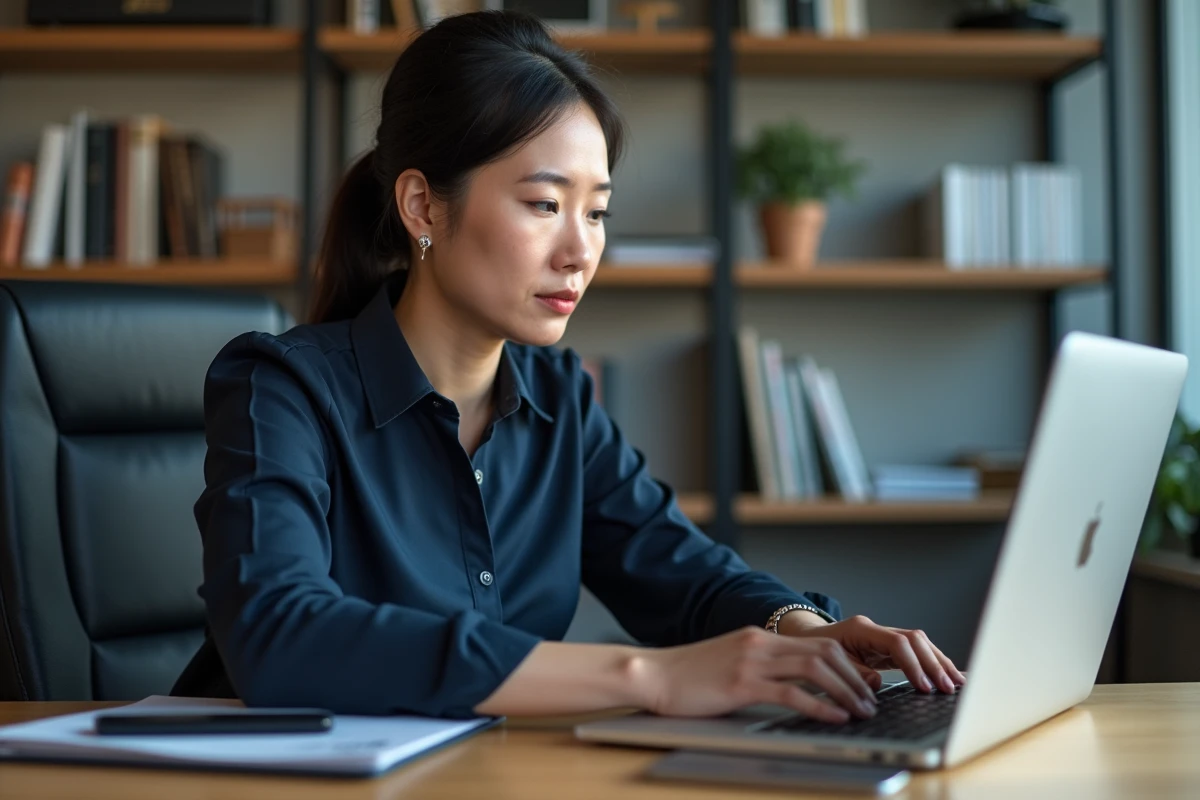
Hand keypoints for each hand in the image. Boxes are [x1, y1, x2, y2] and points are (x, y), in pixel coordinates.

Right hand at [639, 626, 878, 722]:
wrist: (653, 674)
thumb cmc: (687, 676)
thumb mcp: (729, 664)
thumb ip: (759, 668)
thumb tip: (790, 687)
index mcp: (759, 638)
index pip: (817, 643)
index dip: (847, 665)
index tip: (863, 685)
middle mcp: (760, 644)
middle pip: (824, 652)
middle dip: (855, 678)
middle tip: (871, 701)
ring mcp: (751, 662)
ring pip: (815, 669)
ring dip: (845, 691)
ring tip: (860, 712)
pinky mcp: (741, 684)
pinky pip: (791, 693)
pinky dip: (819, 706)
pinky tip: (833, 718)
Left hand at [781, 613, 965, 694]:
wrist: (805, 641)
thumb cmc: (814, 652)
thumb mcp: (829, 664)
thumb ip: (853, 673)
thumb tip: (877, 683)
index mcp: (861, 629)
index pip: (897, 643)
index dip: (913, 665)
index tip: (925, 687)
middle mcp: (876, 629)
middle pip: (915, 639)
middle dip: (934, 664)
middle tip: (948, 688)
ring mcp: (883, 636)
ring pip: (919, 643)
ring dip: (938, 663)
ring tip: (956, 683)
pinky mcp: (887, 647)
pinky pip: (915, 652)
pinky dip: (931, 663)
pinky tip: (947, 675)